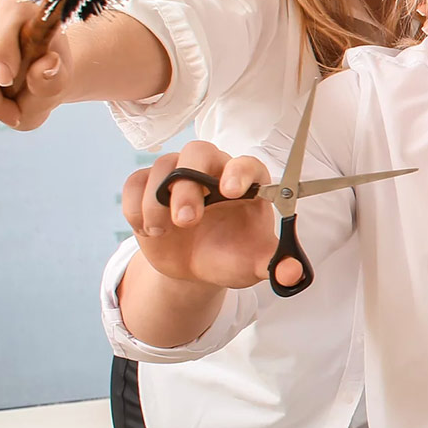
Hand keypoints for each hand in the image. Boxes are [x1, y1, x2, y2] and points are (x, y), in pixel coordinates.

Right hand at [121, 140, 281, 290]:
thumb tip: (292, 274)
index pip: (245, 163)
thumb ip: (276, 265)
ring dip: (158, 201)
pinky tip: (148, 230)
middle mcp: (212, 170)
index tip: (231, 191)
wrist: (195, 267)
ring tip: (163, 232)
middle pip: (198, 153)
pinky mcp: (149, 187)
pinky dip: (135, 206)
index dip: (239, 172)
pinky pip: (134, 182)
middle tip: (187, 220)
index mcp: (246, 182)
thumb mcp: (255, 263)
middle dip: (189, 185)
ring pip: (162, 166)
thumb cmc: (231, 255)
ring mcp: (178, 175)